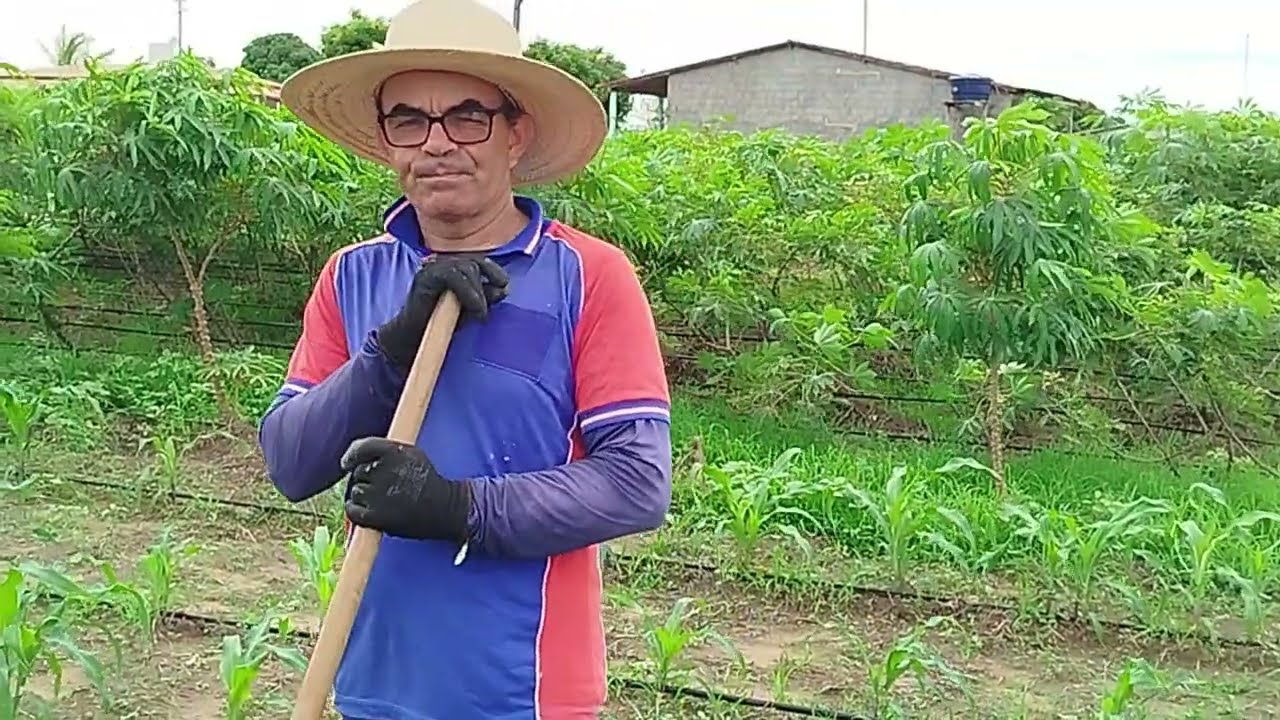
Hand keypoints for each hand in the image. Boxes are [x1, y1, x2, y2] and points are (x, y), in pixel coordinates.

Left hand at [340, 436, 471, 544]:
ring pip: (355, 491)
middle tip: (382, 487)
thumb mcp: (412, 454)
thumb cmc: (427, 481)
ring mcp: (379, 495)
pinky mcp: (376, 516)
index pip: (362, 448)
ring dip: (363, 495)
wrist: (444, 508)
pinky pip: (352, 510)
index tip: (346, 463)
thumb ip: (386, 451)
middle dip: (366, 478)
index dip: (351, 455)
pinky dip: (355, 510)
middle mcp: (385, 471)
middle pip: (358, 472)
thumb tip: (355, 457)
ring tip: (382, 500)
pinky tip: (367, 511)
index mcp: (394, 452)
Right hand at [376, 253, 508, 368]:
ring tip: (479, 313)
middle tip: (488, 308)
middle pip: (473, 262)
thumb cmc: (442, 322)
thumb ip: (485, 297)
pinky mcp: (425, 276)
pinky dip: (467, 291)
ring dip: (477, 291)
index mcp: (454, 267)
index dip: (493, 269)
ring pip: (465, 267)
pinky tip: (474, 307)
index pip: (477, 260)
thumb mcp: (470, 309)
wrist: (414, 336)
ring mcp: (432, 267)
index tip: (504, 284)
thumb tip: (504, 289)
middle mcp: (442, 263)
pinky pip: (452, 275)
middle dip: (485, 284)